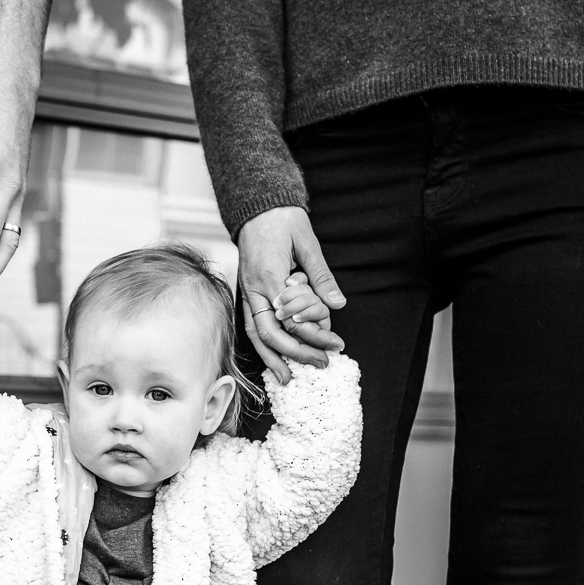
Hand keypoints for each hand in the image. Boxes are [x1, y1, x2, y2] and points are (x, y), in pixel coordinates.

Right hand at [236, 206, 345, 383]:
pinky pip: (252, 326)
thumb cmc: (283, 220)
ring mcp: (247, 292)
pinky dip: (263, 346)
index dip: (315, 335)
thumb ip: (321, 276)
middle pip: (272, 333)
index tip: (336, 344)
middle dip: (296, 353)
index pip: (293, 318)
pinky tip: (273, 359)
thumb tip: (337, 305)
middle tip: (321, 364)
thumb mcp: (307, 243)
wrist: (257, 206)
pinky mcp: (247, 293)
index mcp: (270, 276)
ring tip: (288, 378)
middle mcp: (254, 289)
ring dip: (272, 359)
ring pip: (256, 335)